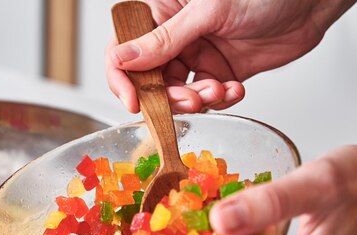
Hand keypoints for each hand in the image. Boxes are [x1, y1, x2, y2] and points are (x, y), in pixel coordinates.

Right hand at [107, 0, 355, 112]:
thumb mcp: (208, 11)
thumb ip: (164, 40)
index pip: (124, 50)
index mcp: (162, 13)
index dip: (122, 78)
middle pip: (150, 80)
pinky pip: (207, 97)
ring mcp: (197, 56)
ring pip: (178, 93)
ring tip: (219, 90)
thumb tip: (121, 58)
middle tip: (191, 99)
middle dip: (169, 96)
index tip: (133, 101)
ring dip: (196, 100)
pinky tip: (235, 88)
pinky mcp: (219, 72)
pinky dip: (220, 100)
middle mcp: (175, 37)